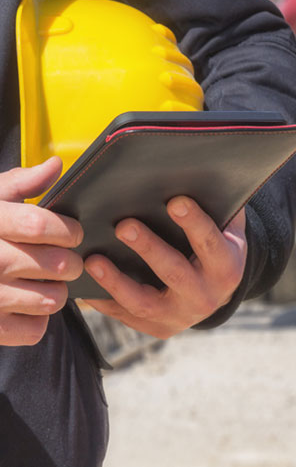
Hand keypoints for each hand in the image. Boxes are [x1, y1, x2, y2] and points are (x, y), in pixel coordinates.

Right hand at [0, 158, 83, 345]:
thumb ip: (23, 182)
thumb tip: (55, 165)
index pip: (40, 226)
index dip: (67, 229)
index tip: (73, 232)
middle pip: (57, 265)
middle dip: (71, 261)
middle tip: (65, 259)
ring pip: (52, 299)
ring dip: (57, 291)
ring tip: (45, 281)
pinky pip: (36, 329)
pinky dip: (38, 319)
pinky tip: (26, 304)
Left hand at [84, 198, 246, 337]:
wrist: (218, 291)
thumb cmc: (218, 245)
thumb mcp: (228, 227)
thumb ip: (219, 205)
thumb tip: (202, 169)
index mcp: (226, 267)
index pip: (210, 243)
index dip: (194, 222)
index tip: (175, 200)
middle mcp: (206, 297)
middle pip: (174, 273)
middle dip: (148, 248)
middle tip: (124, 225)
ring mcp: (180, 316)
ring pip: (144, 302)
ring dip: (117, 281)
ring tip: (93, 259)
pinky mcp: (157, 327)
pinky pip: (126, 315)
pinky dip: (104, 300)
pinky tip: (85, 283)